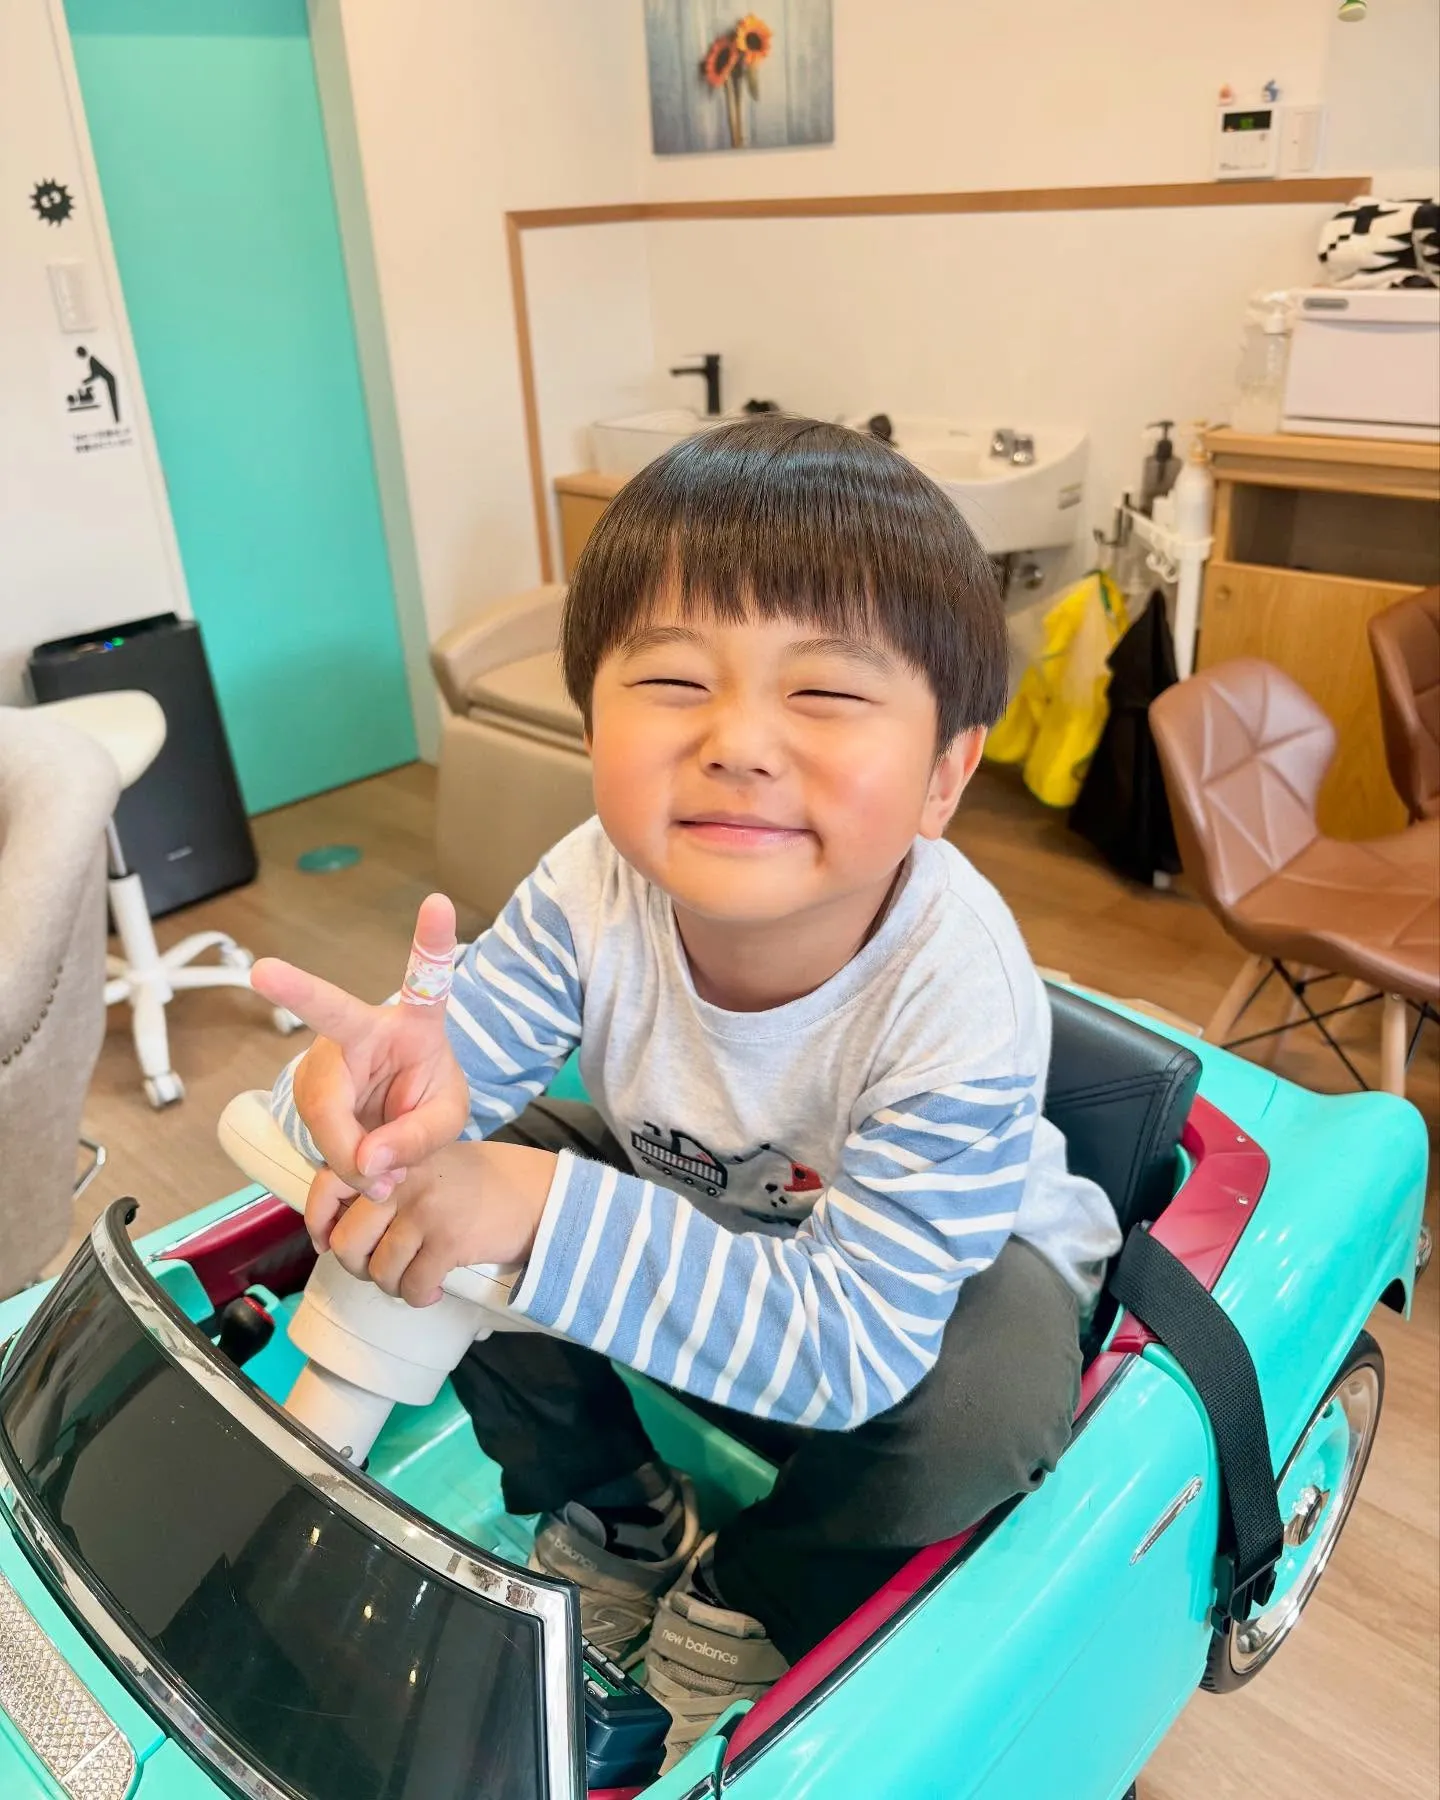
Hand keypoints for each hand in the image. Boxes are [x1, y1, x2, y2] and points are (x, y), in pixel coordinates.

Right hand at [251, 894, 468, 1200]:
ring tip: (386, 1172)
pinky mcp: (308, 1094)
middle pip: (333, 1029)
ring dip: (355, 1159)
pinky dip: (343, 1171)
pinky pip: (317, 1141)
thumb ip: (419, 1137)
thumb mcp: (446, 1120)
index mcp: (414, 1023)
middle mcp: (361, 1031)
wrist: (395, 1121)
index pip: (425, 981)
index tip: (438, 901)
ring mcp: (327, 1062)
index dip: (431, 942)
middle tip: (264, 972)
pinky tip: (366, 1178)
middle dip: (300, 1004)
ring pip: (327, 1117)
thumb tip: (367, 1158)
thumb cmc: (426, 1098)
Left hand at [306, 1139, 557, 1306]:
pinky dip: (421, 1297)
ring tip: (415, 1275)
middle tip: (381, 1266)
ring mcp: (426, 1210)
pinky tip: (436, 1288)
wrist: (535, 1194)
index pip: (328, 1186)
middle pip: (345, 1243)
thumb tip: (332, 1230)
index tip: (326, 1243)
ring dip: (394, 1285)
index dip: (317, 1222)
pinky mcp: (449, 1240)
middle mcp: (402, 1181)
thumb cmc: (474, 1187)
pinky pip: (413, 1287)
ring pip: (379, 1272)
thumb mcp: (424, 1169)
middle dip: (358, 1267)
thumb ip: (383, 1187)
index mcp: (392, 1160)